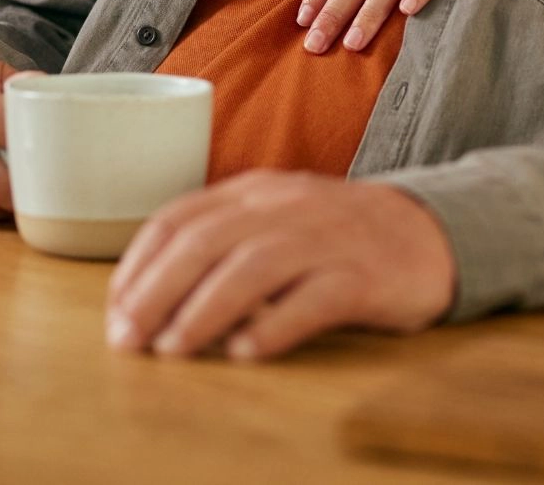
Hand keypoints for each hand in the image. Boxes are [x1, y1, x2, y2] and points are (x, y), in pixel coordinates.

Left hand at [106, 171, 455, 360]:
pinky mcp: (363, 275)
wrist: (428, 232)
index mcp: (255, 191)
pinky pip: (315, 297)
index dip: (140, 263)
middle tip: (128, 337)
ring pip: (255, 266)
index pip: (180, 215)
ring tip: (174, 349)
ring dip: (205, 309)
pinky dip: (277, 324)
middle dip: (158, 289)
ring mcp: (326, 238)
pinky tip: (248, 352)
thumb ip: (221, 241)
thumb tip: (151, 295)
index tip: (115, 308)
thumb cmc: (335, 237)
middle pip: (208, 240)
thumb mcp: (274, 220)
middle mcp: (284, 207)